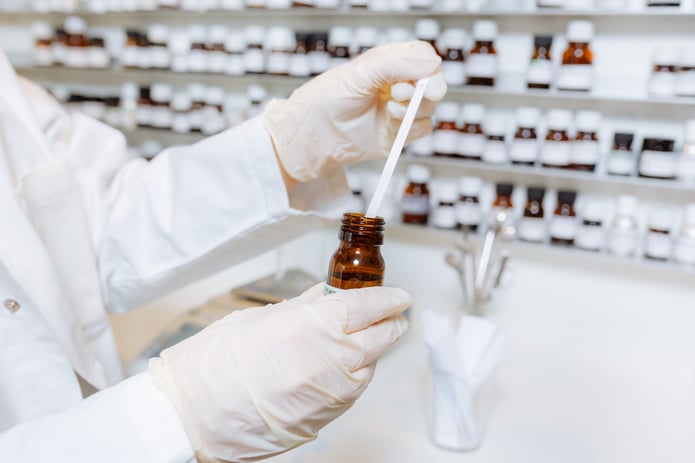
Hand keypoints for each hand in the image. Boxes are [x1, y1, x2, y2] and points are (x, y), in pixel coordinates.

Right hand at [149, 284, 411, 461]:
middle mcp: (331, 359)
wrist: (194, 415)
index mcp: (312, 325)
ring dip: (371, 350)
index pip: (370, 306)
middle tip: (391, 314)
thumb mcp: (260, 319)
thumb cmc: (216, 364)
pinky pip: (354, 391)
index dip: (390, 298)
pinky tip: (339, 367)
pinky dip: (354, 375)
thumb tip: (329, 294)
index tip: (399, 295)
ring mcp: (332, 393)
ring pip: (372, 366)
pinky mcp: (327, 418)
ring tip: (357, 340)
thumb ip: (304, 306)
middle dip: (391, 322)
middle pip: (385, 336)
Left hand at [263, 41, 446, 181]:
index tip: (426, 76)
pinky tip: (388, 125)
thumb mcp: (360, 74)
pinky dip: (410, 128)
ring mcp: (398, 110)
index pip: (421, 57)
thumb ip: (395, 65)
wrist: (310, 137)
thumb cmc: (325, 100)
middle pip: (431, 83)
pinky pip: (422, 129)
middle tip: (398, 93)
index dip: (428, 66)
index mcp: (387, 63)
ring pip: (428, 107)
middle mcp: (396, 85)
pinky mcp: (397, 134)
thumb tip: (433, 63)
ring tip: (389, 110)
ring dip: (413, 109)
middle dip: (421, 89)